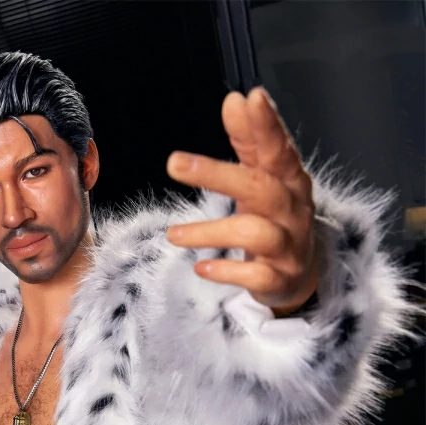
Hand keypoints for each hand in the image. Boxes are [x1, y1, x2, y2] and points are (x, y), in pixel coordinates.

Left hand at [165, 86, 318, 314]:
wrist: (300, 277)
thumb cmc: (275, 219)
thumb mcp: (263, 179)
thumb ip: (249, 143)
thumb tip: (235, 100)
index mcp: (290, 181)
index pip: (279, 149)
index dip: (268, 126)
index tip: (250, 98)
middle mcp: (293, 211)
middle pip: (261, 188)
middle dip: (217, 174)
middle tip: (174, 163)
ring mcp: (289, 246)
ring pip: (254, 233)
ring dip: (209, 231)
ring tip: (173, 235)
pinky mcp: (279, 279)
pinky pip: (255, 275)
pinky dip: (226, 271)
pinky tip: (201, 267)